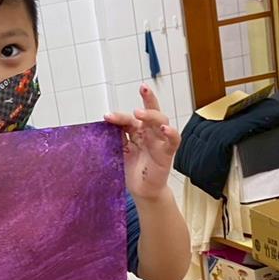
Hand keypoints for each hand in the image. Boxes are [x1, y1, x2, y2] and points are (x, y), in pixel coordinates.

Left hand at [106, 85, 179, 200]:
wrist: (142, 191)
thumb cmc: (133, 170)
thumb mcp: (121, 152)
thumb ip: (117, 138)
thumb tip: (105, 124)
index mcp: (137, 131)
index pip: (129, 119)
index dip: (119, 116)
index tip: (106, 116)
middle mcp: (150, 133)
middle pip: (151, 112)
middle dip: (148, 98)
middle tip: (142, 88)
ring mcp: (159, 141)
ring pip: (161, 121)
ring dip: (151, 115)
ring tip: (139, 113)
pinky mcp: (167, 153)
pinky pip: (173, 141)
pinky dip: (171, 134)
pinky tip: (164, 129)